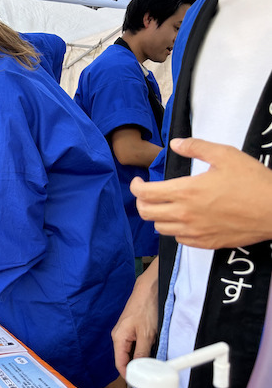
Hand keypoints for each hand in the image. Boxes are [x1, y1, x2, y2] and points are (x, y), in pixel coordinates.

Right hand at [111, 259, 158, 376]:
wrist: (148, 290)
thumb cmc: (145, 307)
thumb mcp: (146, 334)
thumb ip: (142, 353)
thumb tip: (139, 370)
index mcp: (118, 338)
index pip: (119, 363)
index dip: (128, 375)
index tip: (138, 384)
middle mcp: (119, 336)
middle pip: (124, 359)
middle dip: (135, 368)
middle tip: (147, 376)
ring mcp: (125, 332)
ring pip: (130, 352)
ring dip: (139, 359)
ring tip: (151, 365)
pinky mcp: (132, 329)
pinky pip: (134, 345)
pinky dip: (142, 351)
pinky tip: (151, 352)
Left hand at [133, 137, 271, 248]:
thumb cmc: (252, 182)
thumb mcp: (226, 155)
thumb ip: (196, 147)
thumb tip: (175, 144)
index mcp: (186, 191)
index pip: (145, 193)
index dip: (135, 187)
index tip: (138, 181)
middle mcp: (185, 214)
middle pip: (146, 213)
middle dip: (141, 202)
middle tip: (147, 194)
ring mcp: (194, 231)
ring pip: (160, 228)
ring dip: (157, 215)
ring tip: (165, 205)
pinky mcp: (205, 243)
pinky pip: (178, 239)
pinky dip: (174, 229)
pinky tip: (183, 219)